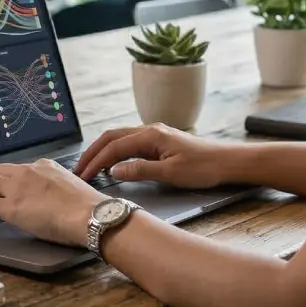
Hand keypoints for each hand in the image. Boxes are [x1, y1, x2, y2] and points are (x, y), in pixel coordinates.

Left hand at [0, 159, 103, 247]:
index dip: (6, 177)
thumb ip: (58, 187)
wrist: (91, 214)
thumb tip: (56, 198)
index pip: (17, 168)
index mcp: (44, 166)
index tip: (3, 186)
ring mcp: (17, 188)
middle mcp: (27, 171)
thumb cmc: (88, 206)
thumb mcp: (71, 186)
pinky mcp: (10, 207)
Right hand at [75, 124, 237, 189]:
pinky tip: (112, 164)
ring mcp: (154, 135)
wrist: (227, 162)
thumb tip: (113, 170)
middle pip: (112, 137)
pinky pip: (130, 144)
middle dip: (92, 152)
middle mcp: (150, 130)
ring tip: (89, 167)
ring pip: (119, 139)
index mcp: (151, 135)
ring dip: (102, 151)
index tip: (83, 176)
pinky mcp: (159, 142)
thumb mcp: (170, 173)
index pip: (114, 147)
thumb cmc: (203, 168)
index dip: (96, 161)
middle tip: (78, 170)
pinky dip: (115, 152)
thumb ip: (140, 170)